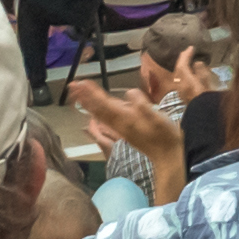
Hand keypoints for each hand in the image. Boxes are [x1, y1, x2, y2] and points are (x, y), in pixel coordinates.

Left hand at [69, 73, 190, 199]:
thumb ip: (143, 105)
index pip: (104, 103)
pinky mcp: (125, 130)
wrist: (167, 156)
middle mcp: (119, 123)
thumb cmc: (164, 135)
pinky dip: (97, 111)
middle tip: (72, 85)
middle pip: (97, 109)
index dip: (92, 93)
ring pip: (99, 114)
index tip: (81, 82)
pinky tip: (95, 109)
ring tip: (78, 93)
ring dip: (88, 103)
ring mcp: (121, 128)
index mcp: (125, 118)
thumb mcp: (157, 118)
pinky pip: (106, 118)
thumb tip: (129, 93)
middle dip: (85, 96)